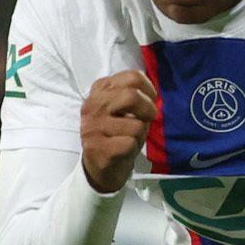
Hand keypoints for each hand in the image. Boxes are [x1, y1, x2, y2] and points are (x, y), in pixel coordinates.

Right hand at [80, 70, 157, 192]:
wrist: (99, 166)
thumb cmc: (116, 134)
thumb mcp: (122, 109)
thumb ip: (133, 96)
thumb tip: (152, 95)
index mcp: (99, 91)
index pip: (132, 77)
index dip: (148, 89)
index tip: (151, 99)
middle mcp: (92, 106)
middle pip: (131, 96)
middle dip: (148, 109)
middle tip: (149, 118)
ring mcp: (93, 128)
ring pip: (135, 124)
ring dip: (140, 134)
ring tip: (130, 138)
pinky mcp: (98, 148)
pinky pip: (130, 143)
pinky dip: (134, 148)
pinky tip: (125, 151)